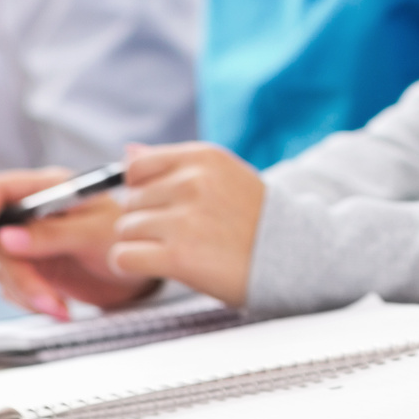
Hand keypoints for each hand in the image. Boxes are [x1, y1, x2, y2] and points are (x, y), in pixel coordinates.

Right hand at [0, 166, 151, 319]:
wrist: (143, 272)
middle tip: (45, 297)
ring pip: (3, 267)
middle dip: (18, 274)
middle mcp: (35, 213)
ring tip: (60, 306)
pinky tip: (58, 304)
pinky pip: (13, 286)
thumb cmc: (131, 238)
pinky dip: (31, 300)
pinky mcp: (34, 268)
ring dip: (27, 292)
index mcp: (50, 189)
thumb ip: (52, 234)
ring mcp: (32, 242)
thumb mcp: (95, 233)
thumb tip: (7, 238)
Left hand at [107, 143, 266, 307]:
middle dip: (147, 220)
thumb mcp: (223, 176)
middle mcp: (192, 182)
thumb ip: (175, 164)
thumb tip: (128, 153)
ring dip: (144, 244)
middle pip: (130, 202)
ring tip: (179, 249)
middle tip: (182, 234)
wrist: (295, 257)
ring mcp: (184, 220)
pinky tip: (159, 265)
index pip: (137, 168)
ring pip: (125, 230)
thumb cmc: (255, 219)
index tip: (167, 207)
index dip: (145, 191)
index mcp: (203, 158)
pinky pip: (123, 257)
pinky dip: (133, 265)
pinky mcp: (177, 257)